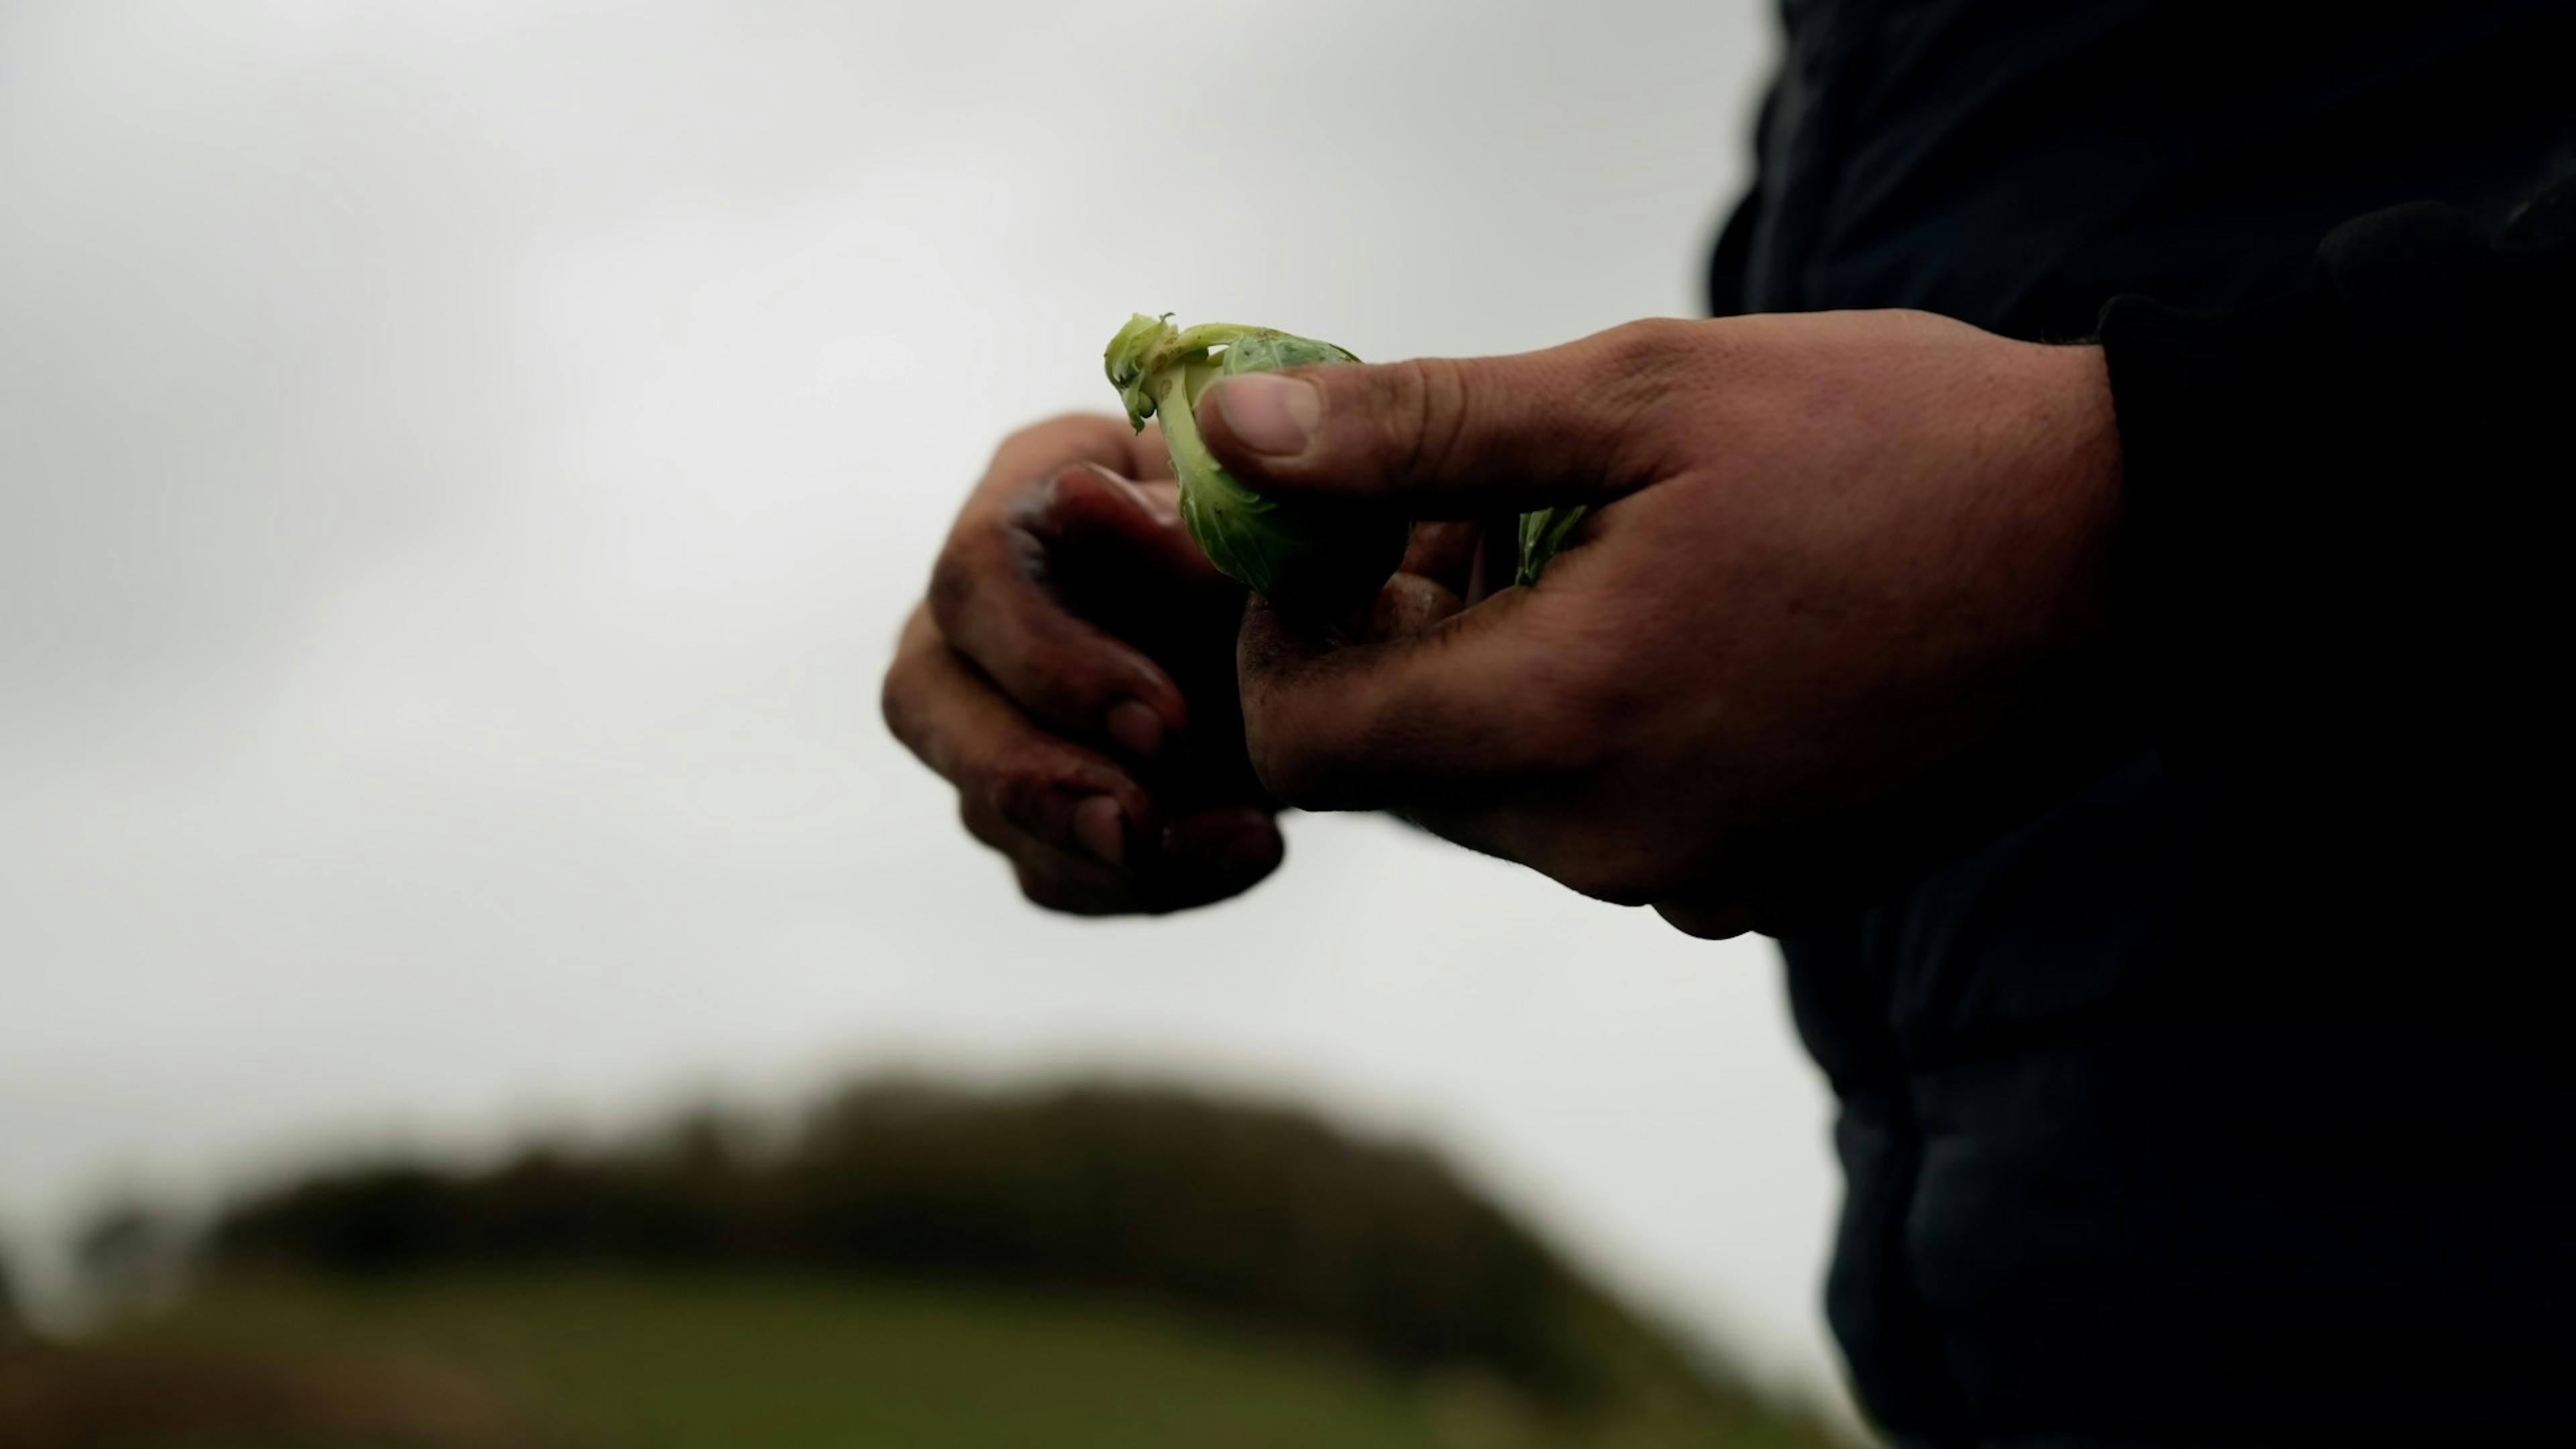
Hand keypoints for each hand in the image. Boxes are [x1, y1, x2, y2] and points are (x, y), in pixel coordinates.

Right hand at [881, 414, 1283, 913]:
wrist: (1361, 636)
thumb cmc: (1314, 553)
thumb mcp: (1281, 529)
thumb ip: (1189, 524)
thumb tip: (1078, 499)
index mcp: (1036, 488)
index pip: (977, 571)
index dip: (1053, 661)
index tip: (1164, 725)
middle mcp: (984, 601)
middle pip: (923, 697)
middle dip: (1035, 776)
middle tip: (1143, 825)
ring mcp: (992, 708)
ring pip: (981, 803)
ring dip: (1102, 847)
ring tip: (1247, 841)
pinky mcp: (1035, 802)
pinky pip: (1050, 871)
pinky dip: (1144, 883)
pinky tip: (1246, 850)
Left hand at [1197, 311, 2122, 936]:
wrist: (2134, 538)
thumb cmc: (1892, 439)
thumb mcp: (1638, 392)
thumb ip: (1412, 429)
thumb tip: (1230, 442)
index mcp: (1571, 721)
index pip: (1304, 739)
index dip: (1281, 632)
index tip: (1336, 528)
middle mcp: (1617, 843)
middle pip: (1395, 769)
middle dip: (1392, 634)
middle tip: (1474, 503)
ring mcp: (1697, 881)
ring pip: (1496, 793)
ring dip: (1491, 672)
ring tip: (1589, 539)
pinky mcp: (1762, 888)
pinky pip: (1601, 818)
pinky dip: (1586, 725)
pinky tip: (1666, 617)